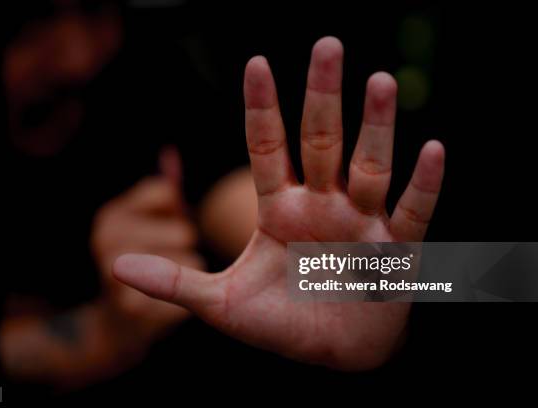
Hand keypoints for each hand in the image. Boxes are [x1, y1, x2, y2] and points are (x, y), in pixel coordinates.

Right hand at [91, 174, 203, 340]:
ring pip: (191, 261)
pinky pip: (193, 295)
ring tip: (165, 284)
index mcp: (111, 215)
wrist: (116, 329)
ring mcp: (115, 276)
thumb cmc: (145, 265)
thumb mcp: (148, 223)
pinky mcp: (134, 311)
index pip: (167, 193)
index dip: (178, 213)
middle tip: (164, 263)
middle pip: (185, 230)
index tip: (164, 227)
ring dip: (190, 273)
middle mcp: (106, 240)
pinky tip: (165, 308)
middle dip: (185, 245)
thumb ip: (163, 192)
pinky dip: (190, 303)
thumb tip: (170, 154)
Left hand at [113, 37, 444, 369]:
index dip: (262, 108)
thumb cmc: (279, 323)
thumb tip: (116, 264)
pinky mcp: (395, 251)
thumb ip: (173, 282)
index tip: (256, 64)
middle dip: (324, 96)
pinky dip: (422, 185)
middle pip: (322, 142)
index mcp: (279, 210)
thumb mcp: (219, 303)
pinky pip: (412, 213)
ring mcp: (360, 223)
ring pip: (369, 166)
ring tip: (378, 81)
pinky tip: (432, 149)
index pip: (267, 148)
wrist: (332, 357)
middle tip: (327, 45)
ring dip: (375, 128)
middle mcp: (321, 205)